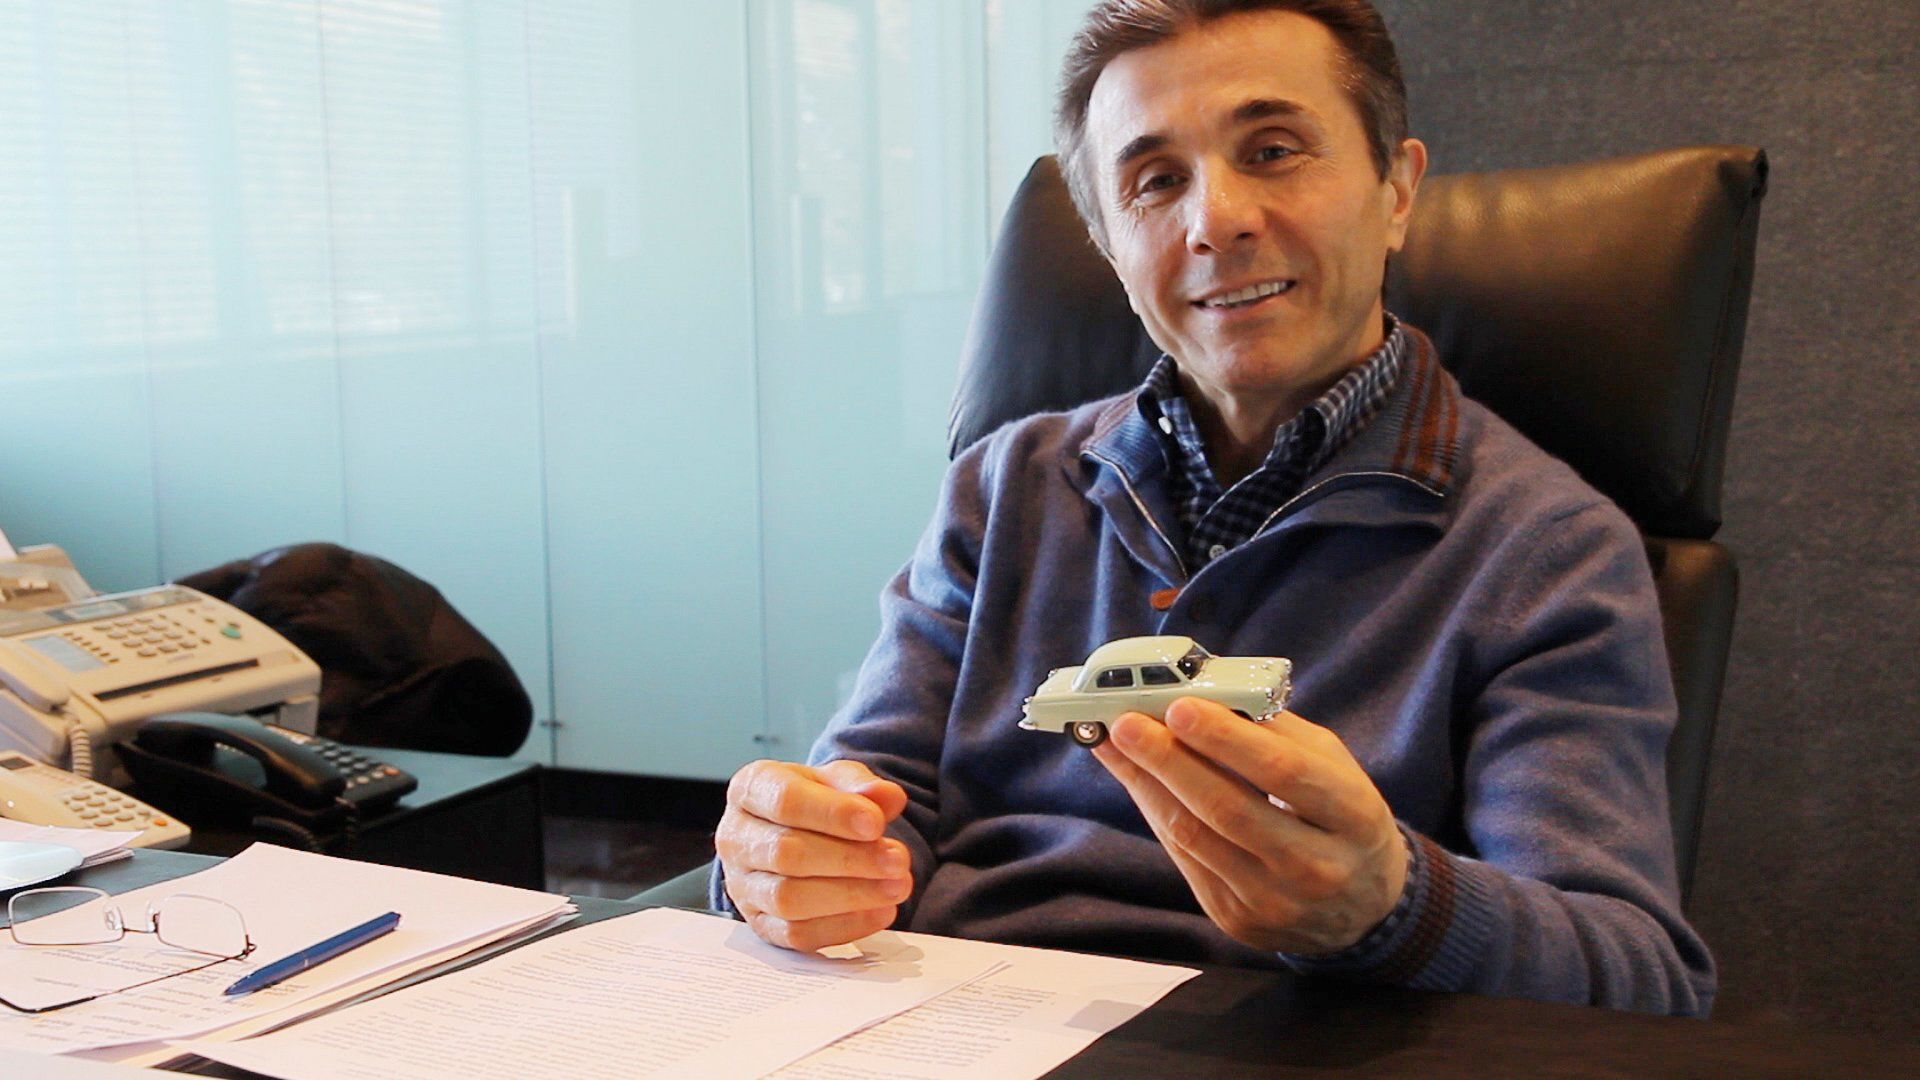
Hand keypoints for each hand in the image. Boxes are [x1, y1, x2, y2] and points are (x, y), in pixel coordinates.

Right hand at [716, 759, 913, 951]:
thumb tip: (886, 797)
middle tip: (898, 860)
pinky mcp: (759, 924)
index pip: (785, 801)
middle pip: (787, 853)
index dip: (833, 814)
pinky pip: (797, 934)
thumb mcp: (837, 780)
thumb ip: (860, 785)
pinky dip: (844, 926)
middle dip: (849, 859)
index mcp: (750, 789)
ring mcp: (742, 886)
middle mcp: (735, 838)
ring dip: (850, 895)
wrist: (795, 831)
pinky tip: (881, 911)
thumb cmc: (814, 802)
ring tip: (897, 886)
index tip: (876, 823)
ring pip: (788, 899)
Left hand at [1091, 698, 1407, 954]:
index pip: (1283, 772)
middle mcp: (1318, 867)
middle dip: (1170, 761)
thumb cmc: (1343, 817)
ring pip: (1196, 837)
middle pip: (1229, 809)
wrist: (1364, 908)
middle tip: (1127, 723)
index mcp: (1355, 817)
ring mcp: (1274, 902)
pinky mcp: (1238, 920)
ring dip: (1148, 784)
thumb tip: (1205, 695)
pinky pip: (1185, 859)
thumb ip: (1277, 731)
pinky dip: (1156, 812)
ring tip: (1117, 744)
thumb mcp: (1334, 767)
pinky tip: (1138, 779)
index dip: (1227, 739)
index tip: (1180, 706)